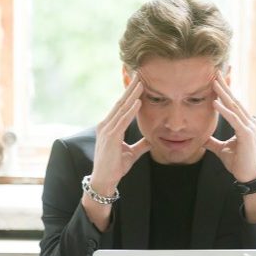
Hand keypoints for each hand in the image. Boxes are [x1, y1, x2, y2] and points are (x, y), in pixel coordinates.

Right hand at [89, 77, 150, 195]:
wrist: (104, 181)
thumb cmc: (114, 167)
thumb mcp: (131, 153)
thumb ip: (140, 145)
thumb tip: (152, 140)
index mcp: (109, 127)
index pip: (121, 106)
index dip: (130, 94)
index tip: (138, 83)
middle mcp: (106, 125)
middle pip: (120, 102)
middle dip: (131, 88)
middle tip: (140, 74)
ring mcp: (107, 130)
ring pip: (122, 108)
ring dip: (133, 95)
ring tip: (142, 83)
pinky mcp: (110, 137)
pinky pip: (122, 121)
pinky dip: (131, 111)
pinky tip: (138, 102)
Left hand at [204, 73, 255, 182]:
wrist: (250, 177)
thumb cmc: (239, 164)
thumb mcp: (223, 150)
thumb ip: (213, 143)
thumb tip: (202, 139)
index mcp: (246, 124)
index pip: (234, 105)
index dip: (225, 92)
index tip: (216, 80)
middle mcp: (250, 123)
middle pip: (235, 101)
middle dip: (224, 87)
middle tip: (215, 73)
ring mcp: (250, 128)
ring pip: (234, 107)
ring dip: (223, 94)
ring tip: (213, 82)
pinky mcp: (247, 135)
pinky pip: (234, 120)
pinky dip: (224, 111)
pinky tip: (215, 103)